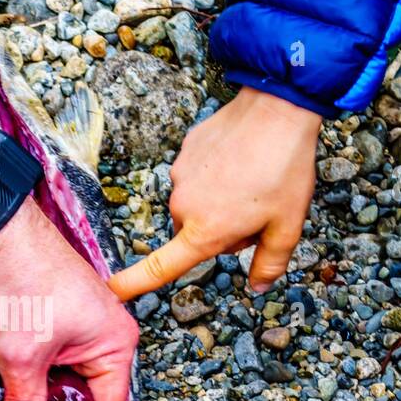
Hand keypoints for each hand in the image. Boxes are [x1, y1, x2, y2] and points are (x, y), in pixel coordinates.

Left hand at [0, 197, 138, 400]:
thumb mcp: (21, 358)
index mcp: (115, 343)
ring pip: (67, 381)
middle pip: (88, 398)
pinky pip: (52, 361)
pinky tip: (14, 396)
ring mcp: (81, 324)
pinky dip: (35, 380)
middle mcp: (106, 333)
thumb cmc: (18, 283)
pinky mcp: (55, 317)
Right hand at [110, 88, 320, 299]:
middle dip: (219, 229)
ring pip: (196, 203)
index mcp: (204, 232)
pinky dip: (216, 173)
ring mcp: (181, 176)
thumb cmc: (284, 171)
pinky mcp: (185, 152)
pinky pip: (197, 175)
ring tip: (253, 180)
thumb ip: (269, 264)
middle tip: (256, 210)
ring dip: (218, 200)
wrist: (277, 109)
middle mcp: (183, 206)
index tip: (112, 291)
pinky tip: (242, 160)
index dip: (132, 282)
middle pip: (192, 232)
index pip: (160, 267)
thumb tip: (257, 288)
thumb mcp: (288, 227)